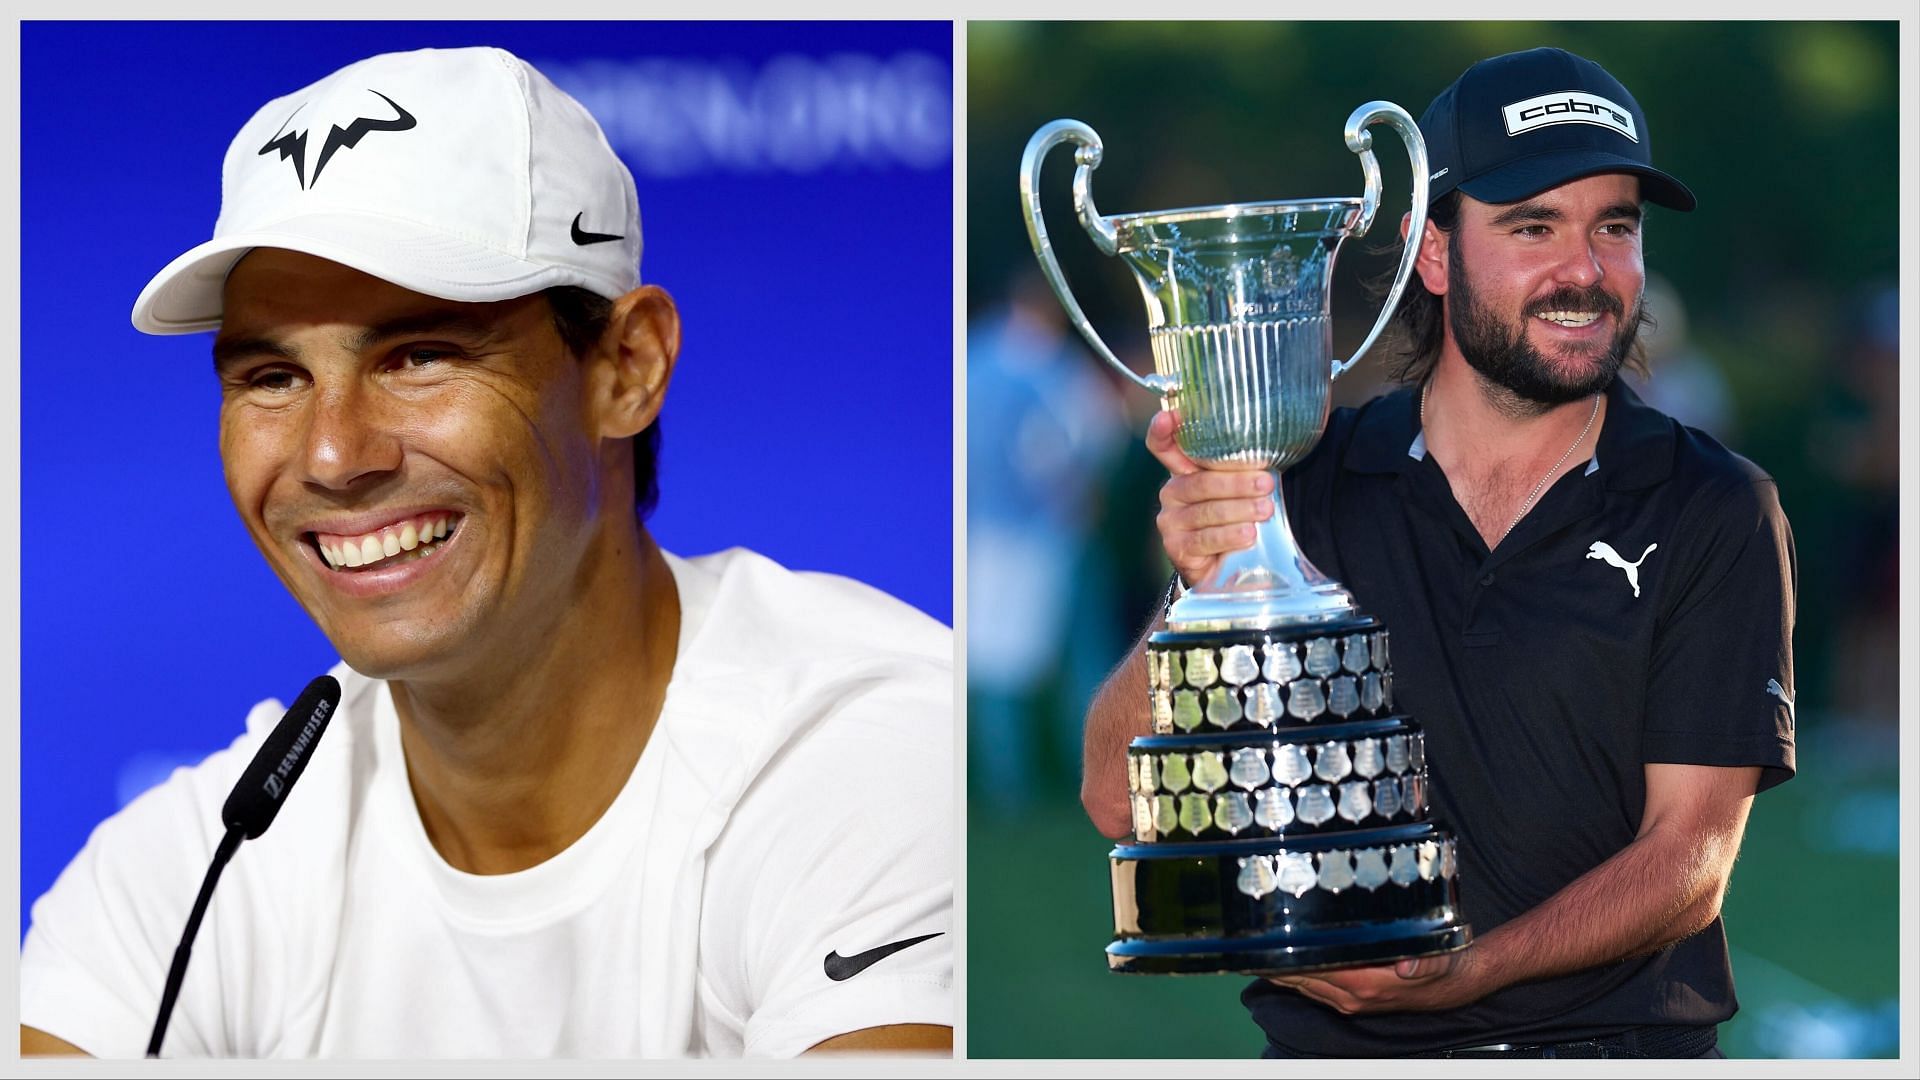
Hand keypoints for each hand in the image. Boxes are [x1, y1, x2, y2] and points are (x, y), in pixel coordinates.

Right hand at [1147, 410, 1274, 588]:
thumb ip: (1242, 469)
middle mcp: (1172, 492)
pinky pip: (1205, 539)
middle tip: (1266, 484)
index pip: (1164, 446)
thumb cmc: (1236, 520)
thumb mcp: (1240, 491)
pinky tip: (1248, 534)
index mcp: (1184, 471)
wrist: (1226, 569)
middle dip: (1236, 482)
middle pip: (1200, 481)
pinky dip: (1229, 536)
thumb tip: (1273, 449)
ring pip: (1206, 510)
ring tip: (1265, 510)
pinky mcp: (1177, 548)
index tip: (1169, 416)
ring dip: (1240, 509)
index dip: (1162, 431)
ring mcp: (1171, 521)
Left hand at [1267, 948, 1484, 1014]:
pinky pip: (1312, 985)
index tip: (1256, 941)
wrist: (1455, 984)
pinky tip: (1282, 954)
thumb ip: (1421, 960)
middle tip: (1244, 934)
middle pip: (1295, 977)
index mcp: (1362, 983)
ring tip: (1254, 941)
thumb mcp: (1436, 957)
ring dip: (1278, 966)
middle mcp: (1349, 995)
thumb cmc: (1441, 965)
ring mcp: (1346, 998)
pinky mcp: (1349, 996)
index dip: (1280, 957)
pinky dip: (1294, 971)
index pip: (1308, 970)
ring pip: (1300, 982)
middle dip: (1268, 959)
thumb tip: (1406, 965)